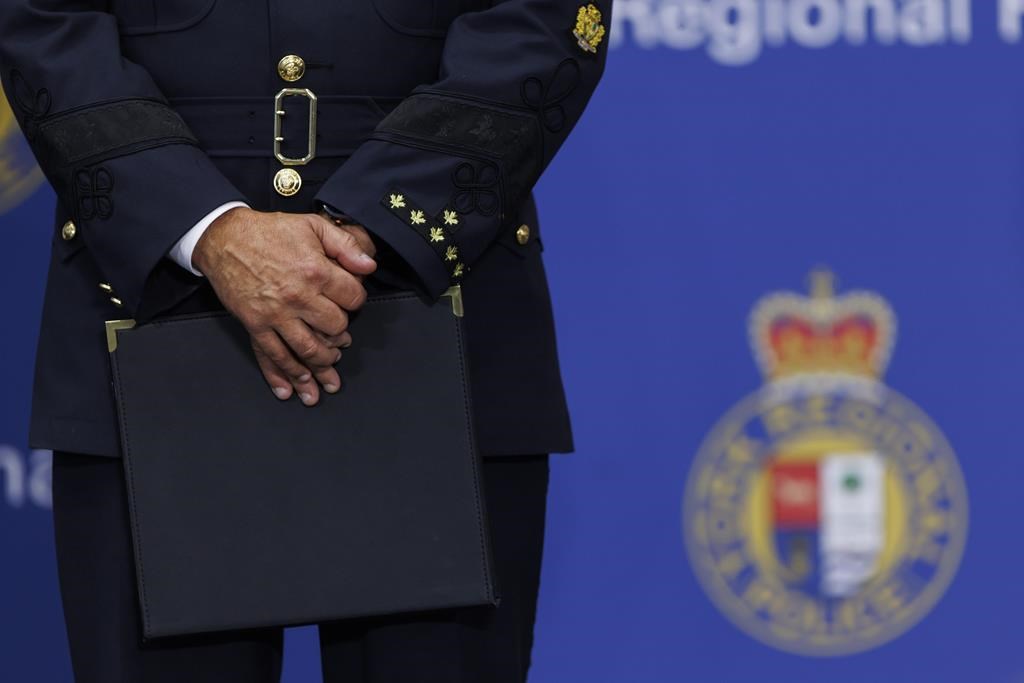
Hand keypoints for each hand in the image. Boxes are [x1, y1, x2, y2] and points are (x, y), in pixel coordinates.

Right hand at [193, 207, 375, 404]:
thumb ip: (346, 245)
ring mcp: (276, 315)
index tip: (351, 301)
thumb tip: (370, 265)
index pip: (353, 299)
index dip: (357, 300)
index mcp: (316, 271)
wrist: (224, 238)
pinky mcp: (255, 325)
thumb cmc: (269, 231)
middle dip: (342, 333)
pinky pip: (274, 355)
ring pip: (308, 350)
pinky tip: (294, 389)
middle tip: (343, 337)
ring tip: (331, 369)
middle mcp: (298, 297)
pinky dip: (286, 375)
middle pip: (335, 328)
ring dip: (323, 364)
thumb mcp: (313, 226)